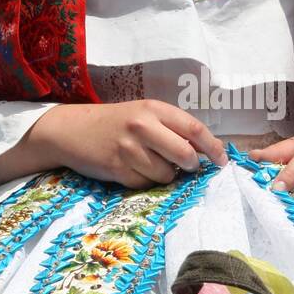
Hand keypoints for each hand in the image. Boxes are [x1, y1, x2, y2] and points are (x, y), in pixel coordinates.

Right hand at [0, 99, 227, 192]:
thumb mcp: (144, 115)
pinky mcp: (117, 168)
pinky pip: (145, 184)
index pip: (194, 129)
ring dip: (165, 175)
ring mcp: (129, 149)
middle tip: (187, 167)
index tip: (221, 161)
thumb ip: (172, 128)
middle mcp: (142, 126)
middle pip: (184, 154)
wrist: (72, 130)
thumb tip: (204, 152)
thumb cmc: (114, 123)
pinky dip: (145, 182)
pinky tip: (132, 170)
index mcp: (154, 109)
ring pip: (166, 174)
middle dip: (191, 166)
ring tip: (150, 163)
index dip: (213, 148)